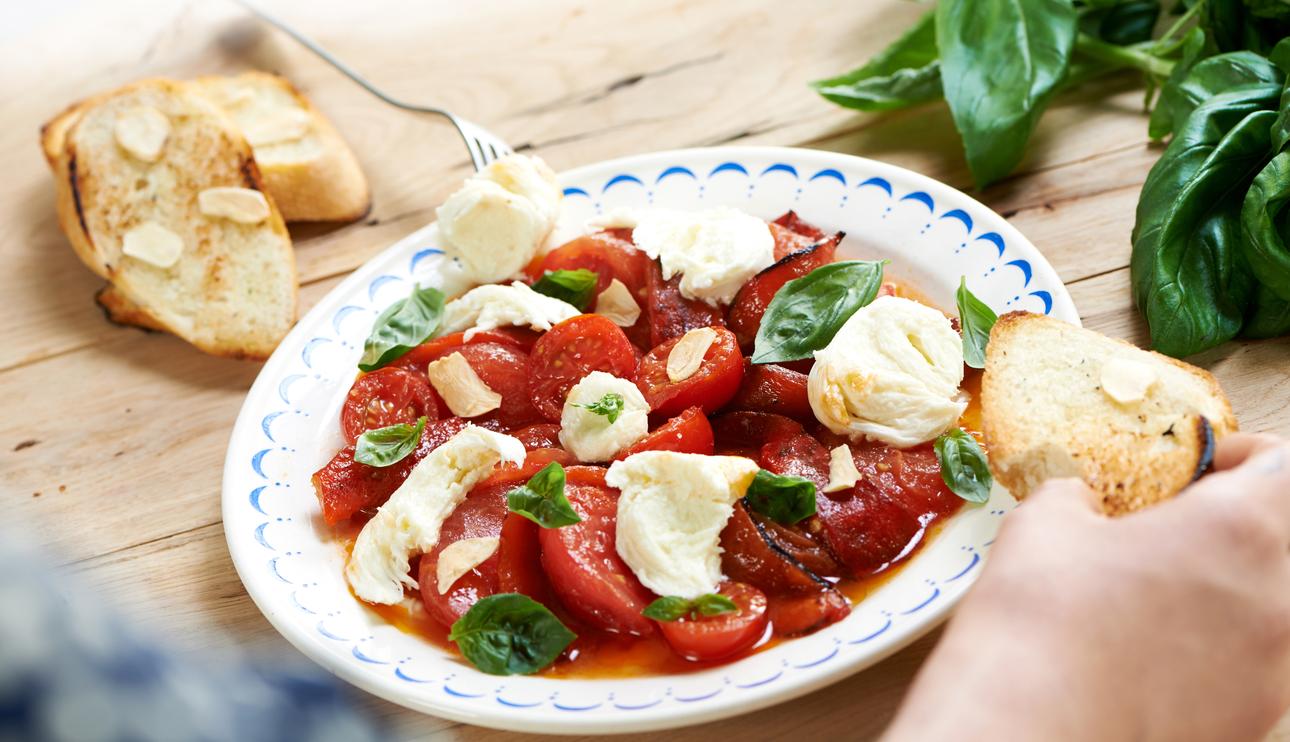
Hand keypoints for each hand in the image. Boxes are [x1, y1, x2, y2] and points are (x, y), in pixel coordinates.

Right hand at [883, 433, 1289, 741]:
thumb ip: (1078, 498)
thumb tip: (1080, 501)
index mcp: (1238, 530)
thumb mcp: (1044, 524)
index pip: (1282, 466)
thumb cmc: (1039, 620)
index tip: (1203, 467)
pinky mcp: (1250, 721)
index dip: (1243, 456)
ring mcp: (1271, 671)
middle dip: (1235, 529)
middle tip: (1172, 533)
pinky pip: (1252, 667)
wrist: (1028, 730)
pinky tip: (1150, 656)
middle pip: (1282, 542)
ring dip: (1229, 592)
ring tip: (1157, 600)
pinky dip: (1217, 651)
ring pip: (1272, 610)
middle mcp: (1276, 601)